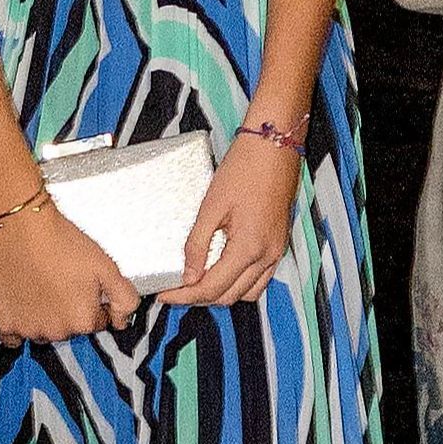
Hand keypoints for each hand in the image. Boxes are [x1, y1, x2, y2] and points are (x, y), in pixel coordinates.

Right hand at [0, 196, 136, 342]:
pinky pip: (13, 336)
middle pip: (68, 329)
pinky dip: (18, 323)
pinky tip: (21, 300)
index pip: (95, 322)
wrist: (19, 225)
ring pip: (42, 331)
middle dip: (67, 309)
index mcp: (83, 320)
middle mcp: (56, 331)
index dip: (91, 302)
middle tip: (60, 280)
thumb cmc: (60, 241)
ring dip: (43, 317)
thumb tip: (123, 321)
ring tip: (40, 285)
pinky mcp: (2, 323)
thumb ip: (123, 298)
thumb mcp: (106, 266)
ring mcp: (27, 329)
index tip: (81, 285)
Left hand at [165, 132, 298, 307]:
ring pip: (247, 292)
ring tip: (196, 281)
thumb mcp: (211, 206)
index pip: (212, 288)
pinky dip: (239, 282)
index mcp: (249, 247)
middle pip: (229, 296)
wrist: (273, 146)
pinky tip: (220, 270)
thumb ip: (198, 244)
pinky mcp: (278, 244)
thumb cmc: (245, 168)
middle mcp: (267, 255)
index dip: (184, 295)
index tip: (164, 294)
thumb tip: (188, 275)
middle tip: (174, 289)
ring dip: (221, 292)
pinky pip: (259, 278)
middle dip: (199, 297)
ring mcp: (276, 251)